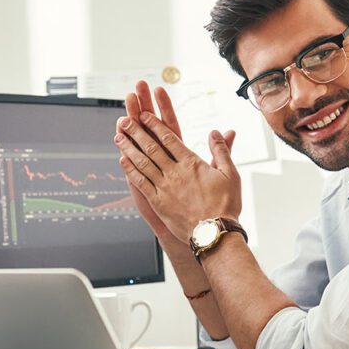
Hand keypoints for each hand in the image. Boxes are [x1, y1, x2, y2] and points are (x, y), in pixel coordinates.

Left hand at [115, 108, 240, 242]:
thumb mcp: (231, 174)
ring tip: (118, 137)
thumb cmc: (225, 206)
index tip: (145, 115)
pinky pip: (140, 183)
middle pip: (152, 147)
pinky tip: (122, 161)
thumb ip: (222, 151)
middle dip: (136, 132)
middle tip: (125, 120)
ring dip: (129, 148)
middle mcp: (175, 172)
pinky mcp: (158, 203)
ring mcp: (164, 187)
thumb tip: (216, 132)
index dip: (155, 125)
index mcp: (192, 163)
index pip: (169, 138)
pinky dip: (130, 171)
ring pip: (142, 163)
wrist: (214, 233)